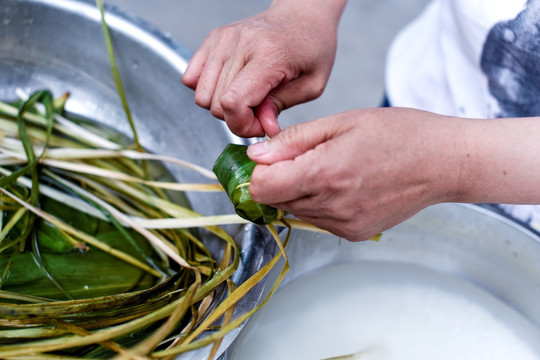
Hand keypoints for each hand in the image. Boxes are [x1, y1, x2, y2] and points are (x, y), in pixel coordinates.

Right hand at [182, 1, 345, 136]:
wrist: (302, 15)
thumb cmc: (311, 48)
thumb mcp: (312, 84)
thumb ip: (281, 107)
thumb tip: (261, 128)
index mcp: (268, 55)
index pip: (233, 102)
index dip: (241, 125)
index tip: (259, 126)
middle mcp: (241, 43)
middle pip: (215, 104)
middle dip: (236, 118)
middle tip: (259, 112)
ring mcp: (223, 39)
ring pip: (201, 95)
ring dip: (222, 106)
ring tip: (247, 99)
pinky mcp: (213, 38)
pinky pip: (191, 78)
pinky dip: (208, 90)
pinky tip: (230, 86)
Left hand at [246, 107, 465, 240]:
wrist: (444, 163)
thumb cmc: (400, 134)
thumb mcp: (342, 122)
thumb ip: (293, 141)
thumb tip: (256, 156)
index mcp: (324, 174)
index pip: (261, 188)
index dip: (258, 172)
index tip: (268, 159)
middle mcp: (332, 206)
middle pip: (276, 201)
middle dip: (279, 179)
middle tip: (303, 156)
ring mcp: (344, 224)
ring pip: (295, 212)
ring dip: (299, 191)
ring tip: (330, 167)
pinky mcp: (356, 233)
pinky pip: (319, 220)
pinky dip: (320, 204)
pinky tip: (343, 184)